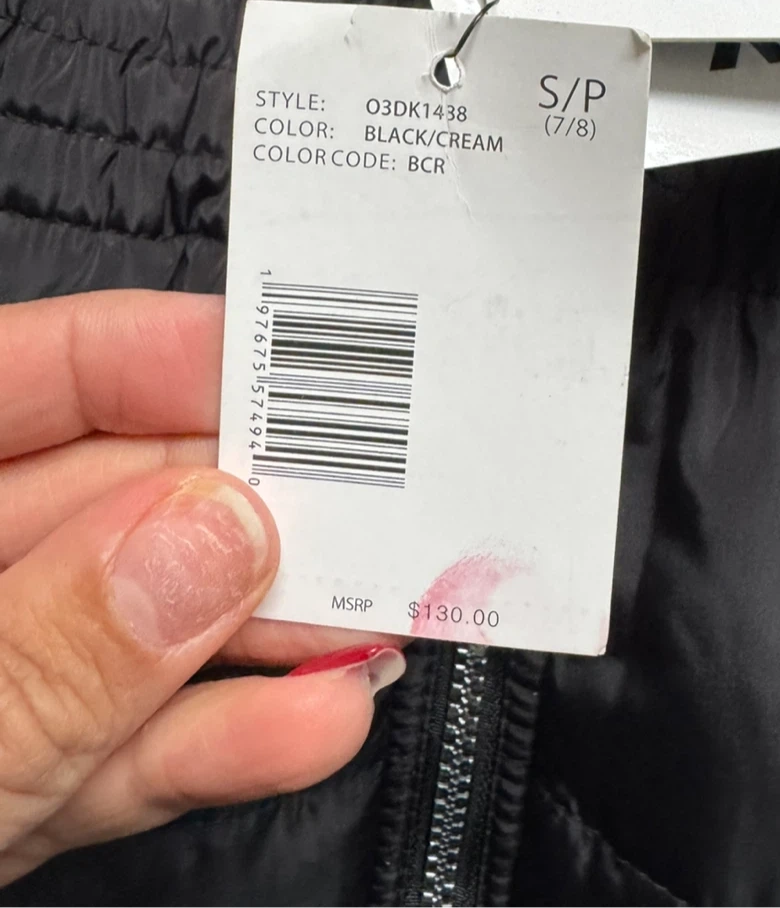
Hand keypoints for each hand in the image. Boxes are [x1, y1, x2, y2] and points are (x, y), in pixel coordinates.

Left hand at [0, 291, 405, 885]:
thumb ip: (47, 649)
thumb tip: (214, 540)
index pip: (28, 375)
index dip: (161, 355)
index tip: (296, 370)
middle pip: (107, 502)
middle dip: (246, 509)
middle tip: (375, 504)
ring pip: (133, 629)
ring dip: (260, 635)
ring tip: (373, 621)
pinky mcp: (7, 790)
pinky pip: (116, 746)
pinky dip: (213, 741)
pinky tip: (308, 722)